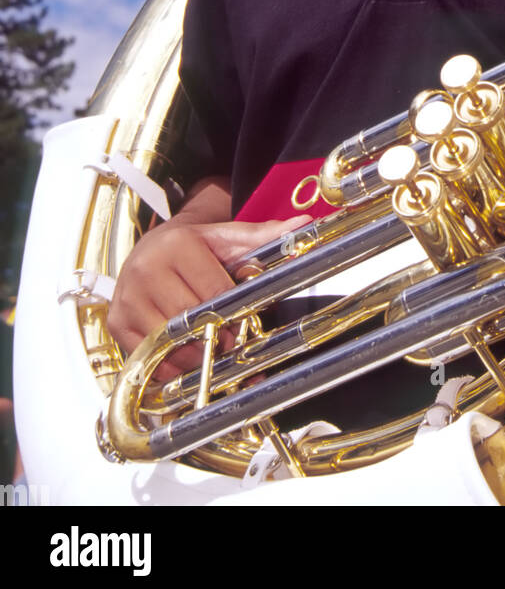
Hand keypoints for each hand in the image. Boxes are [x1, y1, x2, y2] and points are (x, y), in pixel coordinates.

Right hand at [107, 214, 309, 380]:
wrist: (153, 249)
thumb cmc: (194, 248)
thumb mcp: (229, 238)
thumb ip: (265, 235)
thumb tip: (304, 225)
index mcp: (177, 245)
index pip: (212, 291)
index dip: (231, 313)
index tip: (243, 324)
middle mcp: (146, 269)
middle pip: (189, 318)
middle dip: (213, 336)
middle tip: (229, 344)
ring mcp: (128, 297)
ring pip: (167, 341)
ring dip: (192, 354)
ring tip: (208, 352)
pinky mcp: (117, 321)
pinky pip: (146, 355)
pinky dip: (168, 363)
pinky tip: (184, 357)